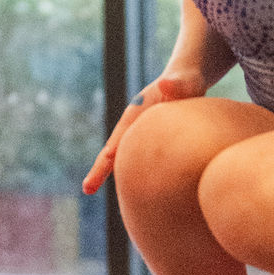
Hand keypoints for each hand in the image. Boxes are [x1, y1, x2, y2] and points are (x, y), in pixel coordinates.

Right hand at [82, 68, 206, 193]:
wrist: (187, 80)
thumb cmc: (187, 80)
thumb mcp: (186, 80)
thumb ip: (178, 84)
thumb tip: (166, 83)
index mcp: (137, 111)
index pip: (122, 133)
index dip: (113, 148)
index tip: (106, 160)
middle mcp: (134, 125)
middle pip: (114, 149)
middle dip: (101, 169)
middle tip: (86, 189)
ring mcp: (141, 135)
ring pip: (125, 158)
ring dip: (113, 175)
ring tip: (91, 192)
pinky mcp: (152, 143)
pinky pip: (140, 162)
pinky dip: (133, 176)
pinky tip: (136, 194)